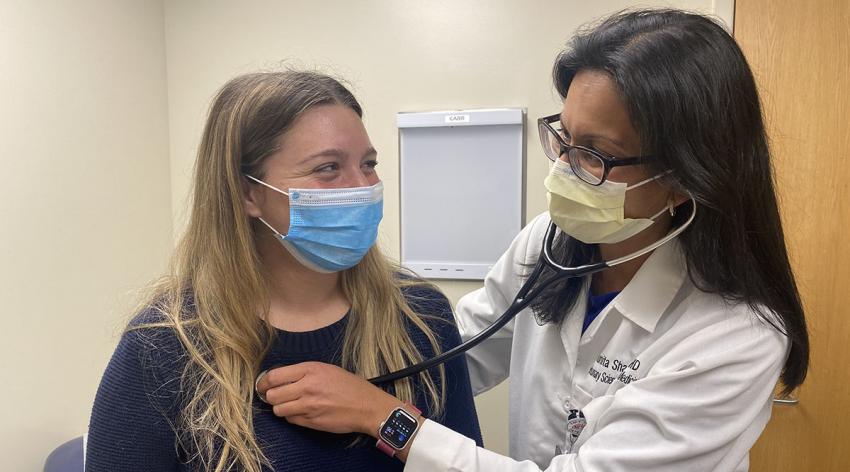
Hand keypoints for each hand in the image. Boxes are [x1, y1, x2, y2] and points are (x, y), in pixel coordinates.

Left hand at [255, 362, 401, 436]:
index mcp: (310, 370)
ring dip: (281, 408)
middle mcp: (307, 387)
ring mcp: (309, 406)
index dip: (263, 382)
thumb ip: (304, 372)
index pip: (274, 376)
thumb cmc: (350, 386)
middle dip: (270, 396)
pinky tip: (301, 412)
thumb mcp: (327, 369)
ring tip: (289, 404)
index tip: (262, 385)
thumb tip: (281, 378)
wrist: (366, 406)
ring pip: (278, 410)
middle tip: (274, 396)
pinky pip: (291, 420)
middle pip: (272, 395)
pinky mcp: (312, 421)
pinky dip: (292, 416)